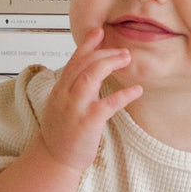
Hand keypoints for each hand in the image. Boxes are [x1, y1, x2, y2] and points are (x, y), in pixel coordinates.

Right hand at [37, 28, 143, 172]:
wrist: (54, 159)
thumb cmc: (61, 133)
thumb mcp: (62, 105)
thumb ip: (73, 88)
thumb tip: (90, 72)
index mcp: (60, 89)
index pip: (74, 60)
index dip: (87, 45)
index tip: (99, 32)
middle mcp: (65, 95)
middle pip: (84, 64)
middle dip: (104, 52)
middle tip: (123, 51)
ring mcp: (75, 108)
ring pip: (90, 77)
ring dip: (110, 64)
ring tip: (127, 59)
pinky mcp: (87, 123)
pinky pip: (107, 104)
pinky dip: (123, 95)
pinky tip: (136, 90)